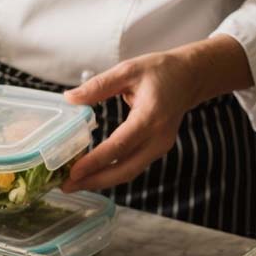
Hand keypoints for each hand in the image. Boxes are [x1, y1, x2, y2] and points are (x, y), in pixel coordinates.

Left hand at [61, 35, 253, 191]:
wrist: (189, 78)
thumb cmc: (159, 71)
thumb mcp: (128, 70)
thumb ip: (99, 85)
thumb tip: (69, 98)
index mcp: (151, 116)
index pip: (120, 145)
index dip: (96, 161)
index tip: (74, 171)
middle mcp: (158, 137)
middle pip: (125, 169)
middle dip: (94, 181)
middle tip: (66, 186)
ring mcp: (160, 147)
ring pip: (128, 172)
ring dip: (100, 181)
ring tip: (73, 184)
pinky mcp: (157, 150)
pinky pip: (132, 167)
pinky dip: (110, 173)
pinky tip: (91, 174)